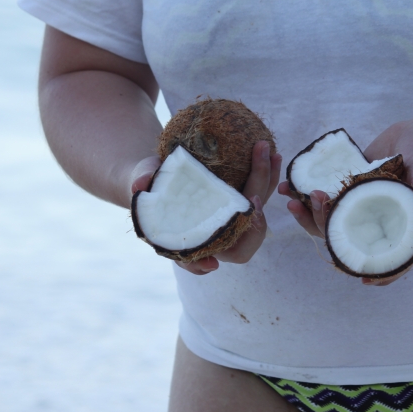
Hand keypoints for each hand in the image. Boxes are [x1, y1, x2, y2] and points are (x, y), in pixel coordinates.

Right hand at [132, 141, 281, 274]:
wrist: (158, 175)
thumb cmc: (149, 184)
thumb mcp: (141, 182)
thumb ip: (140, 183)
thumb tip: (139, 187)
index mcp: (195, 240)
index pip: (209, 258)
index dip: (218, 255)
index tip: (221, 249)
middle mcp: (219, 233)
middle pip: (247, 239)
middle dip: (257, 224)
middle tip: (255, 197)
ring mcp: (233, 217)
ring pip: (260, 212)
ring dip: (268, 186)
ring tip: (271, 156)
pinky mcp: (242, 198)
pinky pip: (262, 191)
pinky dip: (270, 174)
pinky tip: (272, 153)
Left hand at [279, 110, 412, 285]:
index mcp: (399, 224)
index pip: (390, 257)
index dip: (380, 272)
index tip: (363, 278)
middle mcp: (376, 220)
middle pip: (348, 238)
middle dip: (327, 227)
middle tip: (315, 200)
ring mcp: (359, 206)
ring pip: (332, 221)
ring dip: (309, 215)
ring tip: (291, 201)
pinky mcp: (347, 189)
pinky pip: (326, 197)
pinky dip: (306, 194)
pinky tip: (289, 185)